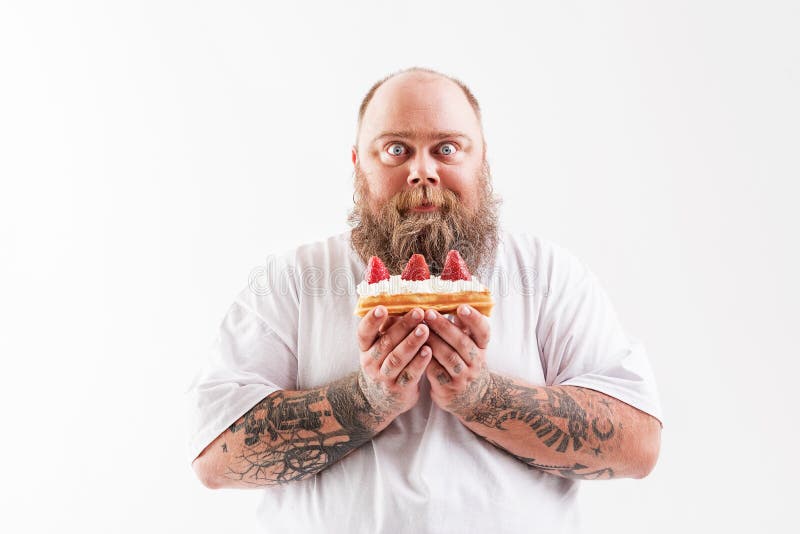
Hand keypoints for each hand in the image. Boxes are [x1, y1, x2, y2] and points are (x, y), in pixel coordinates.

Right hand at [357, 306, 432, 428]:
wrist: (379, 400)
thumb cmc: (383, 363)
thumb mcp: (378, 347)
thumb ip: (387, 328)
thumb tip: (401, 301)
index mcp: (365, 348)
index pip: (364, 333)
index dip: (371, 321)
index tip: (382, 308)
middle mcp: (371, 362)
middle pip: (386, 343)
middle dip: (403, 327)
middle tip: (418, 312)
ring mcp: (384, 377)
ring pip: (397, 358)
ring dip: (412, 343)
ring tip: (425, 329)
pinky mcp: (399, 389)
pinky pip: (409, 374)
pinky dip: (419, 362)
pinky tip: (429, 350)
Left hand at [424, 305, 492, 418]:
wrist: (472, 399)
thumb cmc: (465, 363)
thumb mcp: (471, 346)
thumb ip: (463, 327)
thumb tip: (452, 300)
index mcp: (482, 347)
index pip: (483, 331)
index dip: (474, 319)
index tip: (461, 306)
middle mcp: (476, 361)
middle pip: (462, 342)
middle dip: (444, 326)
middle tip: (428, 312)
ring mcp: (463, 376)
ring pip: (448, 357)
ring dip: (432, 341)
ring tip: (418, 328)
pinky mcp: (448, 388)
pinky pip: (435, 371)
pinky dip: (425, 359)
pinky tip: (415, 348)